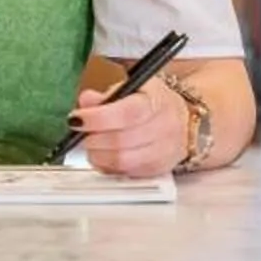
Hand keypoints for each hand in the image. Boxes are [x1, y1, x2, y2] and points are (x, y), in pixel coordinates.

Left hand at [69, 76, 188, 177]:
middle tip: (80, 132)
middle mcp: (165, 127)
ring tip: (91, 145)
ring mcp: (163, 152)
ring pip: (122, 160)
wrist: (184, 121)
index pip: (127, 113)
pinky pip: (126, 173)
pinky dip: (108, 166)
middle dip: (93, 138)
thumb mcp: (133, 87)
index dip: (97, 118)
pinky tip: (104, 156)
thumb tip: (86, 101)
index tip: (77, 118)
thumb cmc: (153, 103)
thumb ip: (107, 94)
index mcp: (157, 101)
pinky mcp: (158, 170)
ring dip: (98, 155)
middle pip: (121, 140)